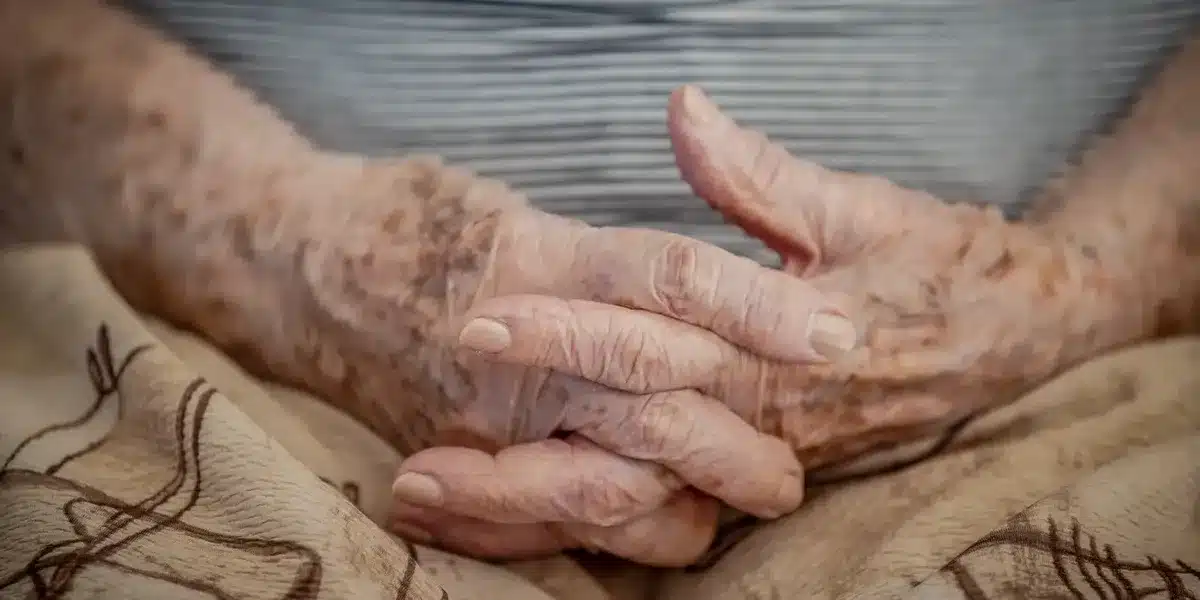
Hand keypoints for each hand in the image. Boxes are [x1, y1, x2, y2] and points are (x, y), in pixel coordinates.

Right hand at [241, 155, 849, 565]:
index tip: (836, 334)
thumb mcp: (516, 214)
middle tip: (790, 469)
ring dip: (681, 508)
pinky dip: (601, 536)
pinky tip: (655, 532)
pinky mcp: (456, 458)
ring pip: (607, 486)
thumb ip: (607, 260)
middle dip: (737, 448)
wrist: (289, 262)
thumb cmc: (411, 221)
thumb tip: (705, 297)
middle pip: (657, 406)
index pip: (675, 286)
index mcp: (543, 262)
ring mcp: (486, 414)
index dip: (761, 309)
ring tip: (733, 512)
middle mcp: (520, 348)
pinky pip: (537, 525)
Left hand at [396, 86, 1127, 558]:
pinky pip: (651, 519)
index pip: (653, 354)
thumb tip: (683, 112)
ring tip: (429, 509)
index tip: (481, 323)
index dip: (564, 338)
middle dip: (513, 463)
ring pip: (626, 510)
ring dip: (526, 517)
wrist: (1021, 336)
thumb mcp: (859, 210)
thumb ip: (760, 176)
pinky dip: (571, 526)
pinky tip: (499, 524)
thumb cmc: (944, 267)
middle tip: (412, 461)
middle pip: (621, 460)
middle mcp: (759, 427)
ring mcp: (753, 464)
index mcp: (779, 358)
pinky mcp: (749, 476)